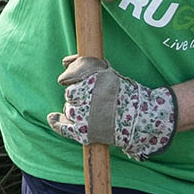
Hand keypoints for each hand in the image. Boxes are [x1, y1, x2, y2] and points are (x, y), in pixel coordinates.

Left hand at [46, 56, 176, 159]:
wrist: (140, 121)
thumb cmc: (125, 94)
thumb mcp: (109, 72)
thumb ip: (86, 64)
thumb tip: (64, 61)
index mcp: (97, 80)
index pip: (70, 76)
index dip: (71, 77)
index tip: (75, 80)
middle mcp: (89, 97)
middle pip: (70, 93)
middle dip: (77, 95)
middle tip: (92, 99)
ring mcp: (85, 116)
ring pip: (69, 109)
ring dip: (75, 109)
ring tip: (92, 111)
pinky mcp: (83, 133)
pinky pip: (63, 127)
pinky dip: (57, 122)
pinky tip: (53, 117)